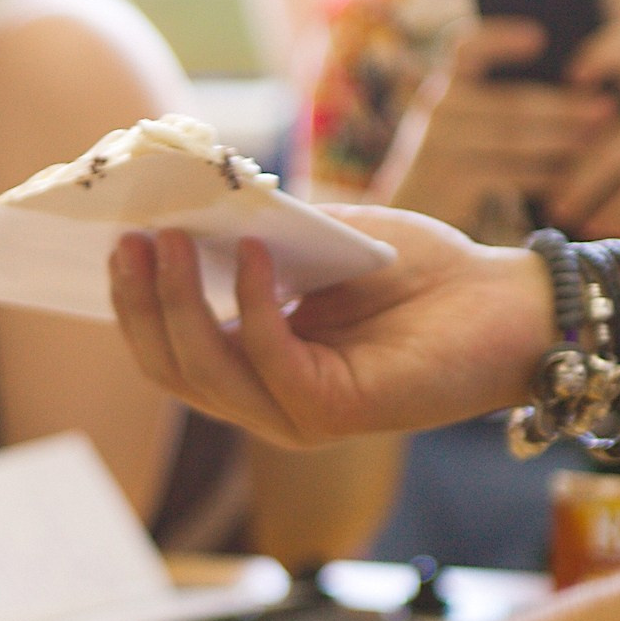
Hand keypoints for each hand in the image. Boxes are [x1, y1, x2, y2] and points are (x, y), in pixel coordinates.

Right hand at [106, 207, 555, 450]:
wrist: (506, 304)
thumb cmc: (420, 272)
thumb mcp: (322, 242)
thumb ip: (259, 235)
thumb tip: (188, 205)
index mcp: (255, 367)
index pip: (167, 351)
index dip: (132, 302)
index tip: (113, 240)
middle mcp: (267, 403)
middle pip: (171, 367)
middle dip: (141, 303)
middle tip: (129, 238)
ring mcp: (297, 416)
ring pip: (206, 371)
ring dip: (180, 301)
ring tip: (171, 239)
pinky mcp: (335, 412)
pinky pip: (271, 359)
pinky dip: (253, 303)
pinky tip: (252, 252)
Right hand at [378, 20, 615, 230]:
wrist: (398, 232)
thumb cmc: (446, 176)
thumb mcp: (456, 135)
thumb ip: (491, 110)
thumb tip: (569, 92)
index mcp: (440, 90)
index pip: (464, 47)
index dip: (501, 37)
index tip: (540, 38)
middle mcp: (435, 110)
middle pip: (514, 104)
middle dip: (567, 107)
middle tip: (608, 109)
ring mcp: (439, 146)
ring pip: (519, 139)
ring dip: (566, 140)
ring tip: (602, 141)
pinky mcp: (450, 182)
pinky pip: (513, 174)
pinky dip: (548, 176)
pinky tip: (574, 180)